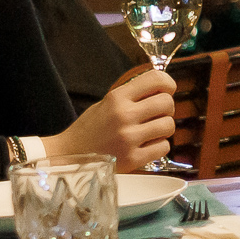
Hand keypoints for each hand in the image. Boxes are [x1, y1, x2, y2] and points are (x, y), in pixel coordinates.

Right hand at [46, 69, 177, 170]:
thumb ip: (131, 96)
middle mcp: (124, 115)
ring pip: (168, 126)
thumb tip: (162, 89)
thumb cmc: (90, 129)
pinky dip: (158, 147)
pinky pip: (163, 148)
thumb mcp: (105, 103)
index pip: (156, 79)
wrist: (70, 156)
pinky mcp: (133, 159)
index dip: (168, 84)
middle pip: (167, 102)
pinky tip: (146, 146)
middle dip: (167, 108)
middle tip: (156, 115)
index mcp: (116, 97)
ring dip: (163, 129)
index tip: (167, 90)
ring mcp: (129, 138)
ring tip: (150, 132)